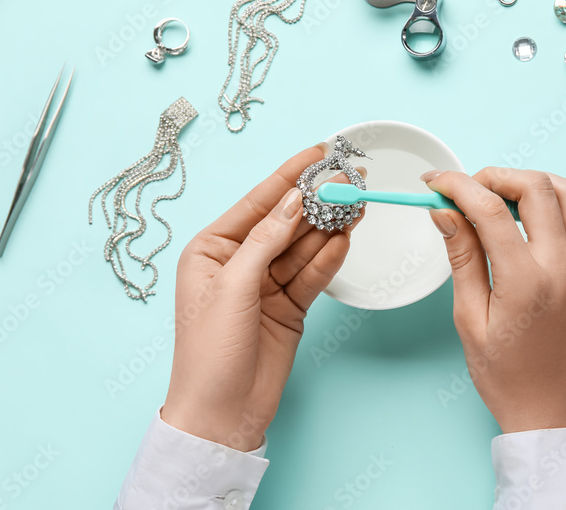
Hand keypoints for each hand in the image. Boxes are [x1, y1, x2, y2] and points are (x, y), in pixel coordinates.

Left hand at [161, 145, 361, 450]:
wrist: (222, 414)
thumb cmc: (209, 352)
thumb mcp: (233, 288)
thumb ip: (267, 240)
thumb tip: (295, 200)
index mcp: (211, 250)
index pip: (257, 203)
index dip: (288, 176)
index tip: (318, 152)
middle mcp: (238, 262)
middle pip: (286, 221)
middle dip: (317, 200)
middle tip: (349, 179)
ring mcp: (266, 284)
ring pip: (304, 245)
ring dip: (329, 226)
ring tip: (357, 204)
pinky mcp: (289, 306)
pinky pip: (313, 274)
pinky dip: (330, 258)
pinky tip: (346, 238)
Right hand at [422, 162, 565, 432]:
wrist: (548, 408)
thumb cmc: (505, 373)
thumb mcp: (469, 318)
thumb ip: (462, 257)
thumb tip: (445, 211)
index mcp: (525, 280)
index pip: (489, 209)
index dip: (457, 186)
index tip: (434, 182)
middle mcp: (563, 265)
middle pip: (534, 188)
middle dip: (493, 177)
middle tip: (465, 191)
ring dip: (533, 179)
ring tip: (502, 191)